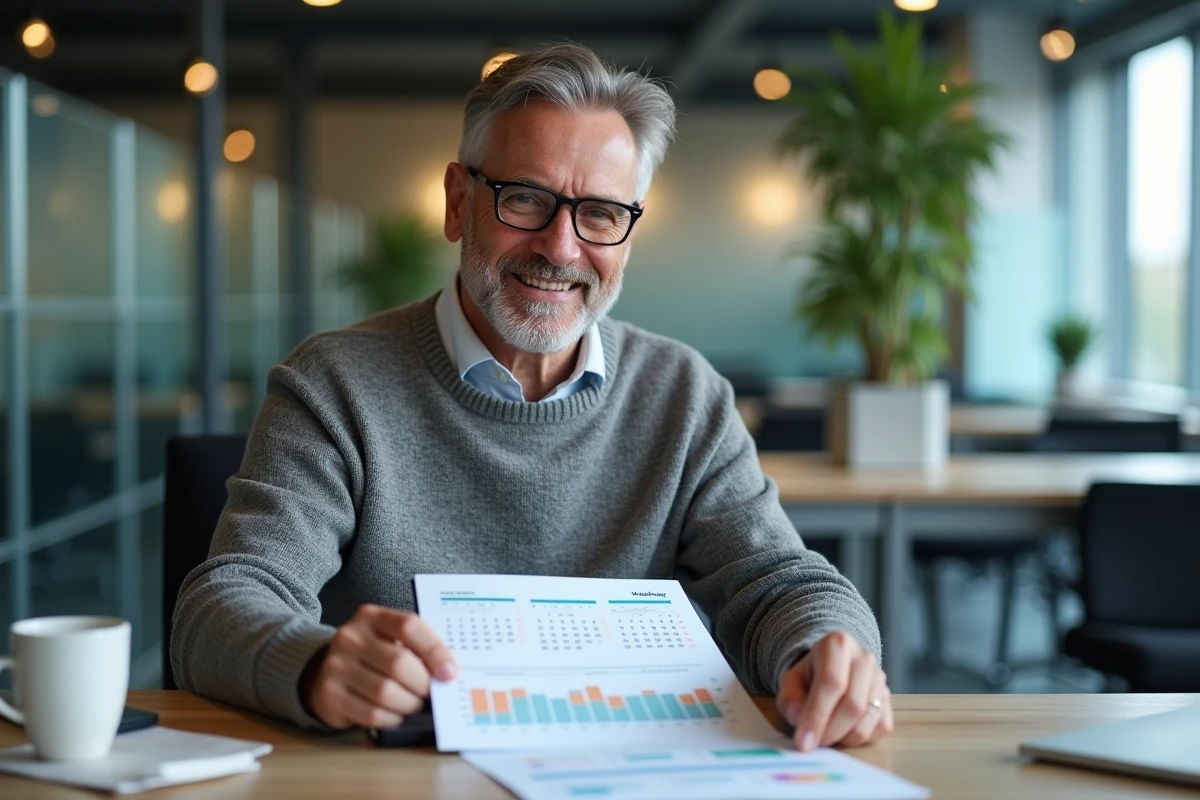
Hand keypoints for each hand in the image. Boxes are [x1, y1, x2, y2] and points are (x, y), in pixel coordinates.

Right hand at [302, 604, 457, 728]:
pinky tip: (397, 714)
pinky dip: (392, 718)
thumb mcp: (390, 638)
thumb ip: (416, 646)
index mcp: (371, 616)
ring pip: (385, 692)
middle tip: (432, 693)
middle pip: (399, 662)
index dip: (435, 650)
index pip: (409, 626)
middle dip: (423, 683)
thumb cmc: (372, 654)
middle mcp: (350, 637)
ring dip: (409, 704)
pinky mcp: (331, 695)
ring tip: (415, 704)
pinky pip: (371, 713)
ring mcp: (336, 666)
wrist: (326, 670)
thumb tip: (448, 671)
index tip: (450, 672)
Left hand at [775, 630, 892, 750]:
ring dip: (843, 738)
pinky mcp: (890, 699)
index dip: (817, 715)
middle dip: (830, 731)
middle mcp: (864, 658)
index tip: (804, 741)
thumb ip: (790, 700)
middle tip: (814, 743)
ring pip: (866, 721)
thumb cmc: (810, 676)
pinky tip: (843, 729)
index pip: (831, 682)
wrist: (831, 668)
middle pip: (853, 704)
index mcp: (837, 645)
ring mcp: (881, 679)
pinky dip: (859, 738)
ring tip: (826, 734)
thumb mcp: (791, 682)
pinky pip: (879, 729)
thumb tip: (800, 721)